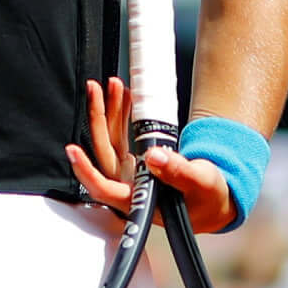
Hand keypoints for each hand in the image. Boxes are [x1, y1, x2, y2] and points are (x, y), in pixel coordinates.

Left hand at [64, 77, 240, 233]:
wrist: (214, 202)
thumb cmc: (208, 199)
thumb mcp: (201, 183)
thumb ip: (178, 171)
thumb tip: (154, 155)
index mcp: (139, 199)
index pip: (103, 187)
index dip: (85, 170)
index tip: (73, 150)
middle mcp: (129, 186)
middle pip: (104, 152)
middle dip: (98, 117)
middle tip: (96, 89)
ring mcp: (132, 173)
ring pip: (112, 141)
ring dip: (111, 111)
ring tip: (113, 85)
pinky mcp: (138, 162)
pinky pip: (124, 137)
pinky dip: (123, 116)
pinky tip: (124, 97)